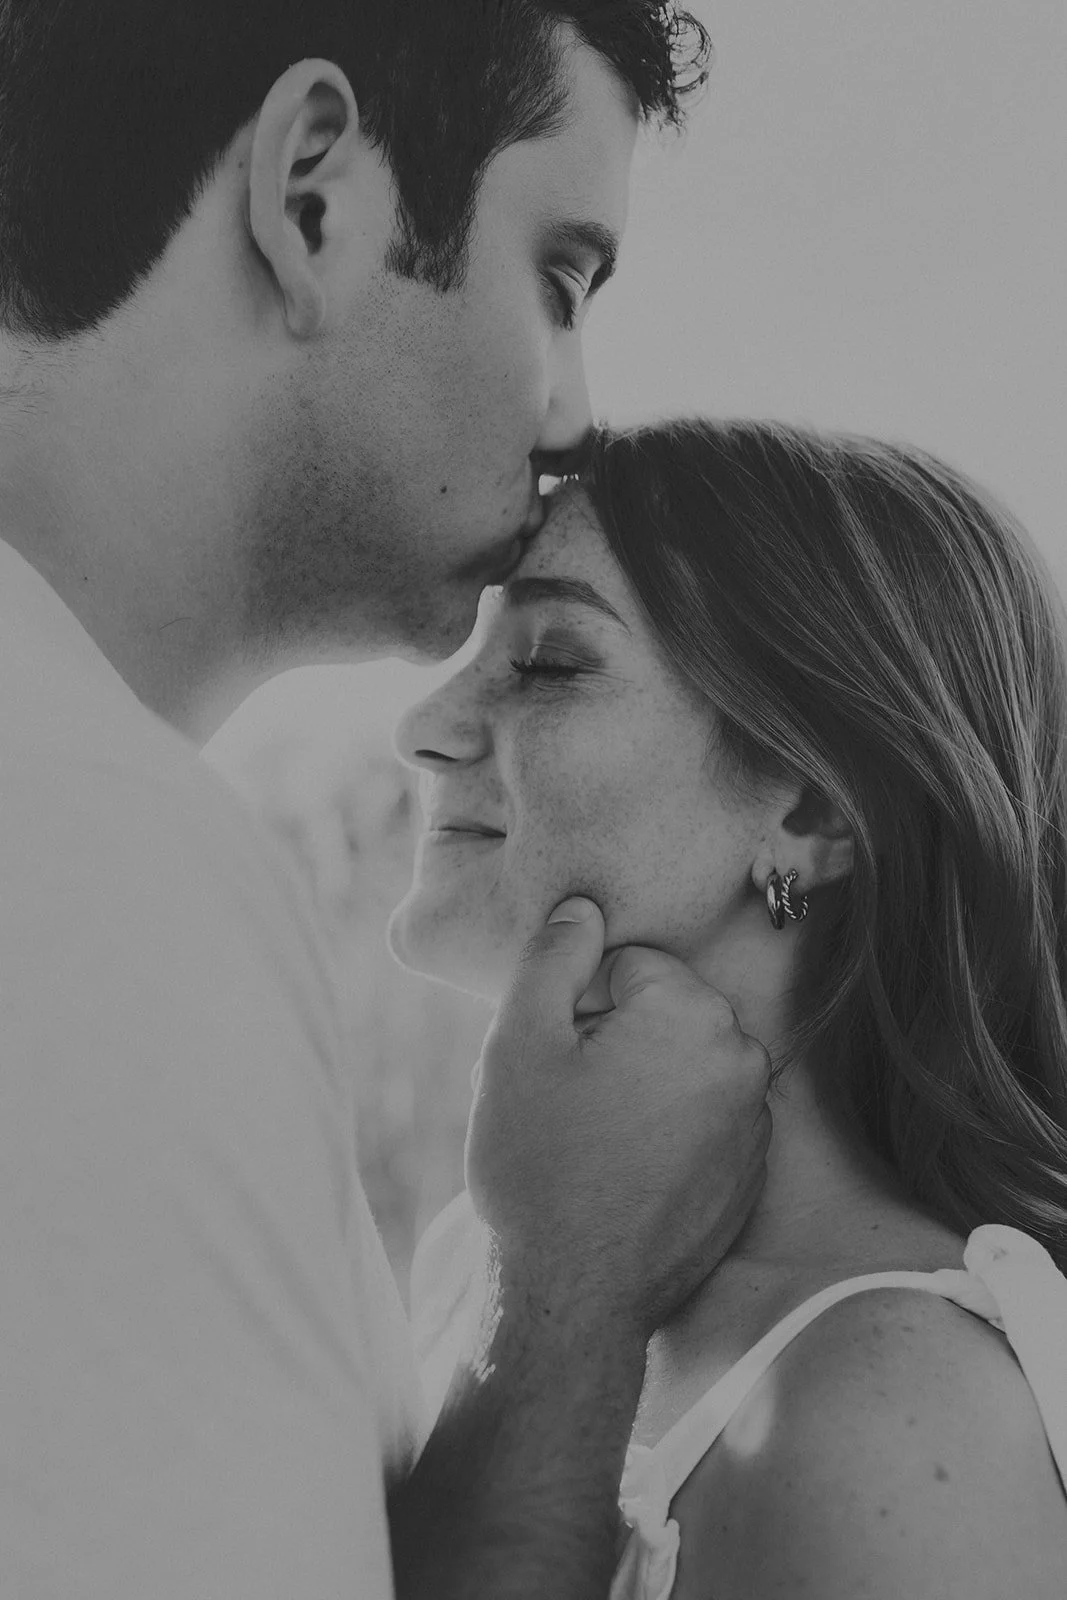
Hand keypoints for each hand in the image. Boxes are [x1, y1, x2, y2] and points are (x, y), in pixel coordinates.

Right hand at [465, 897, 771, 1342]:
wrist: (573, 1296)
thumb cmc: (539, 1166)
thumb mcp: (518, 1044)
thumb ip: (553, 957)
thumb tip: (583, 907)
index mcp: (691, 1014)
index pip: (626, 966)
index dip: (576, 1006)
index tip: (555, 1061)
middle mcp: (741, 1057)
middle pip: (661, 1012)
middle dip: (612, 1039)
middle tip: (565, 1101)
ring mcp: (754, 1120)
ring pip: (679, 1065)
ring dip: (638, 1084)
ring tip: (591, 1141)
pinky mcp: (751, 1172)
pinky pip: (700, 1118)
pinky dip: (665, 1130)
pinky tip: (623, 1172)